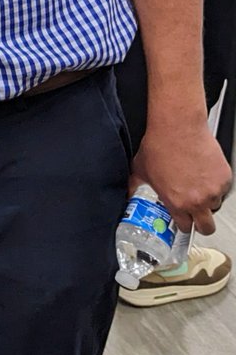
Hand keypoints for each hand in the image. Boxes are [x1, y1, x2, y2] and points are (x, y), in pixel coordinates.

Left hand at [131, 120, 231, 234]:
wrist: (178, 127)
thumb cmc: (160, 145)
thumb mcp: (141, 169)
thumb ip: (136, 186)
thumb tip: (130, 193)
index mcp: (176, 203)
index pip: (184, 227)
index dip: (183, 223)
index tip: (182, 218)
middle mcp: (197, 201)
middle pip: (207, 227)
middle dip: (201, 223)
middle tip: (195, 212)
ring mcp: (213, 190)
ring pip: (215, 205)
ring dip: (207, 199)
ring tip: (196, 182)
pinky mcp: (224, 178)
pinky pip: (222, 188)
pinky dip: (215, 182)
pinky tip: (202, 170)